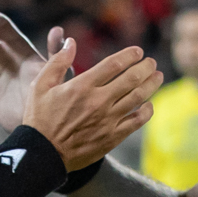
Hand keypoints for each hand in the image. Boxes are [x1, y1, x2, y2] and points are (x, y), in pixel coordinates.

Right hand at [25, 40, 162, 169]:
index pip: (114, 64)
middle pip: (131, 79)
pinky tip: (149, 105)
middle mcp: (98, 102)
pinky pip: (136, 122)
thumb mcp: (40, 85)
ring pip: (138, 98)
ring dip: (151, 85)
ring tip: (158, 77)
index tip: (138, 51)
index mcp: (82, 87)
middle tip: (151, 62)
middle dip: (145, 67)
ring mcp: (108, 121)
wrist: (43, 154)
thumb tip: (71, 41)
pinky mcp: (112, 138)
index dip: (129, 55)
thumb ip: (56, 61)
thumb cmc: (39, 119)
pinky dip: (147, 111)